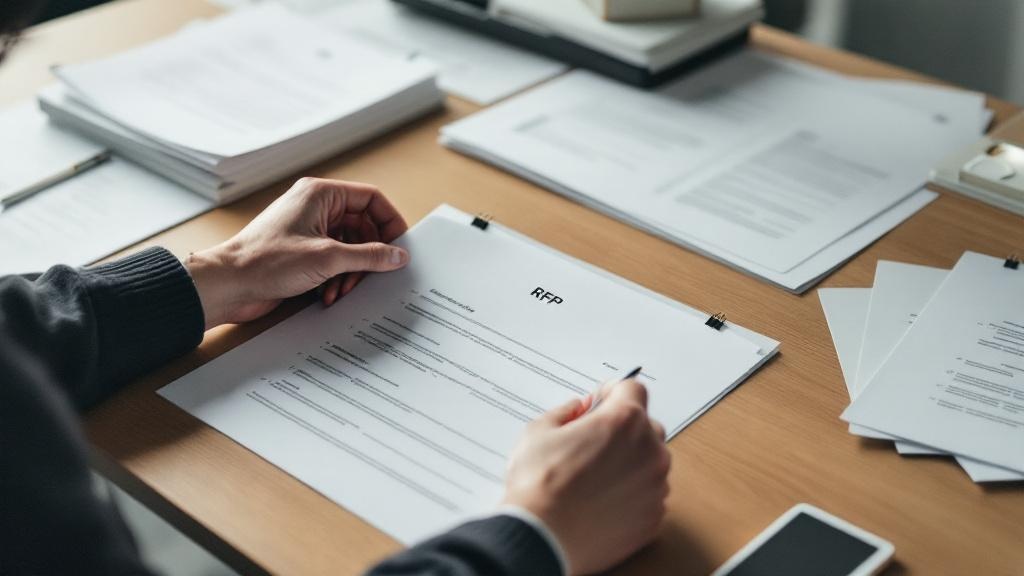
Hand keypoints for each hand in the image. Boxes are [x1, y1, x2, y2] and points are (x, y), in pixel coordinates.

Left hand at [185, 177, 408, 328]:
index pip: (371, 199)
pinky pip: (335, 261)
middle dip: (369, 255)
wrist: (228, 285)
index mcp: (321, 195)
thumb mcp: (328, 258)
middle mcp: (316, 208)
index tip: (402, 247)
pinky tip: (330, 294)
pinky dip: (338, 278)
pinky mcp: (302, 252)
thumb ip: (369, 255)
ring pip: (350, 247)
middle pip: (363, 226)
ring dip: (352, 271)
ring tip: (343, 289)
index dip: (390, 222)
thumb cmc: (266, 262)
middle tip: (374, 275)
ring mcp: (309, 230)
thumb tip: (398, 255)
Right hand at [502, 379, 670, 574]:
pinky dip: (631, 494)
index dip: (614, 392)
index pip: (634, 388)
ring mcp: (655, 486)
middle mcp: (649, 451)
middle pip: (645, 426)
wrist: (541, 539)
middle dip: (622, 429)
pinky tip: (602, 500)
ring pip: (649, 463)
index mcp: (624, 421)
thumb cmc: (538, 486)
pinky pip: (648, 495)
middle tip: (592, 442)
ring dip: (629, 463)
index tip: (601, 402)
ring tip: (594, 477)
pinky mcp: (653, 517)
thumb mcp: (540, 431)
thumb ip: (566, 412)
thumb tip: (579, 408)